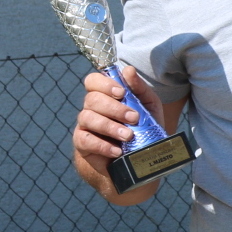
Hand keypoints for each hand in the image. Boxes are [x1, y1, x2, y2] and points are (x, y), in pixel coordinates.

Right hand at [72, 66, 168, 201]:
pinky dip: (102, 145)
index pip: (93, 81)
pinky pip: (85, 140)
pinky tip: (117, 150)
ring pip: (87, 118)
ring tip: (128, 136)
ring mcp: (85, 126)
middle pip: (92, 99)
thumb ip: (140, 89)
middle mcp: (92, 108)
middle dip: (114, 108)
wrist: (137, 161)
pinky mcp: (82, 144)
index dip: (104, 83)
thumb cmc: (143, 129)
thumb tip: (128, 70)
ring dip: (110, 126)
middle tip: (134, 118)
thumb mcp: (149, 108)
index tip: (121, 92)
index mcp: (106, 96)